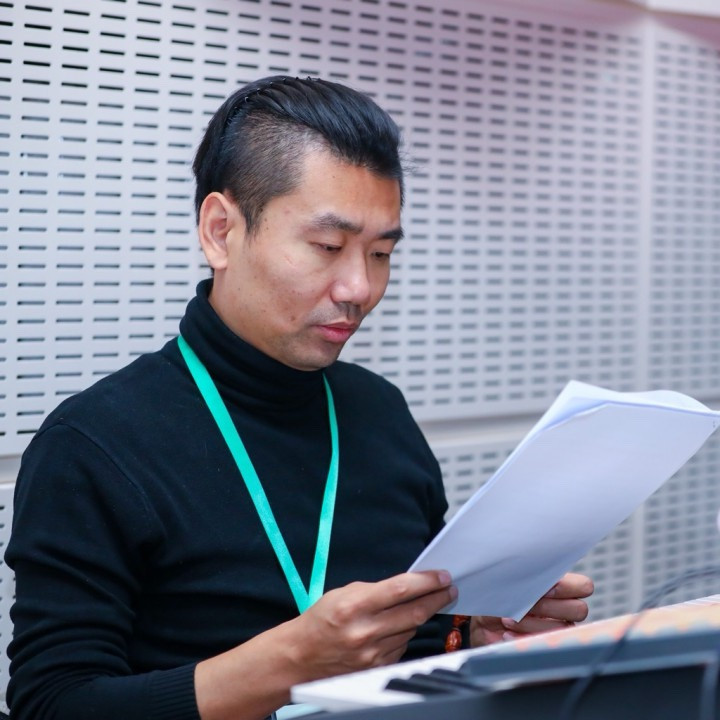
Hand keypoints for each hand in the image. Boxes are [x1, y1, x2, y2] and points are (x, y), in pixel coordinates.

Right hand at [286, 570, 456, 679]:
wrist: (302, 656)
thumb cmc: (321, 619)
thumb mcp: (344, 593)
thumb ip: (376, 590)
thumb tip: (407, 586)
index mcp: (355, 606)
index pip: (400, 590)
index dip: (426, 582)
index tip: (442, 576)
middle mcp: (366, 631)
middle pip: (414, 612)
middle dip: (436, 598)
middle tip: (449, 589)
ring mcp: (372, 653)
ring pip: (410, 630)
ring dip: (421, 616)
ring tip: (426, 604)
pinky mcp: (376, 668)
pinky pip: (402, 647)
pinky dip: (406, 634)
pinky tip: (401, 626)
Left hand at [470, 572, 593, 645]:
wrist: (478, 621)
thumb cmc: (496, 596)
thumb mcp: (507, 582)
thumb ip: (527, 577)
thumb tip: (540, 582)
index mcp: (558, 587)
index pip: (584, 586)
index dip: (568, 587)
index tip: (544, 589)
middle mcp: (562, 610)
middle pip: (579, 609)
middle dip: (548, 607)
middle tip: (525, 606)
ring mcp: (555, 631)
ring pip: (561, 629)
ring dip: (531, 624)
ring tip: (507, 620)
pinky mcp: (544, 648)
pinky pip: (546, 648)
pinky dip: (523, 640)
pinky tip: (507, 634)